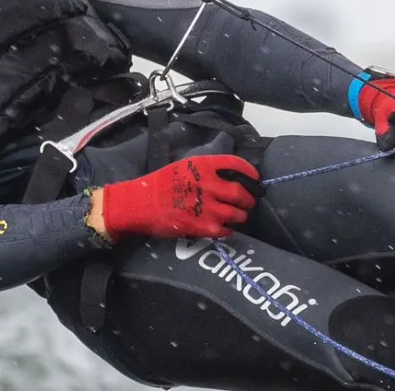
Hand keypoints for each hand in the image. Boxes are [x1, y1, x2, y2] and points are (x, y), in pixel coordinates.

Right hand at [100, 155, 262, 240]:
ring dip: (241, 215)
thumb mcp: (185, 166)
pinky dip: (228, 230)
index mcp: (204, 166)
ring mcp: (205, 207)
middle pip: (241, 192)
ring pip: (237, 214)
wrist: (139, 203)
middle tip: (250, 202)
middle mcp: (207, 185)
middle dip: (250, 199)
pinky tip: (225, 228)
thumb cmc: (161, 183)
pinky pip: (224, 230)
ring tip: (239, 216)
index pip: (236, 165)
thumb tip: (232, 175)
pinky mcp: (199, 226)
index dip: (250, 173)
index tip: (255, 178)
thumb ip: (209, 169)